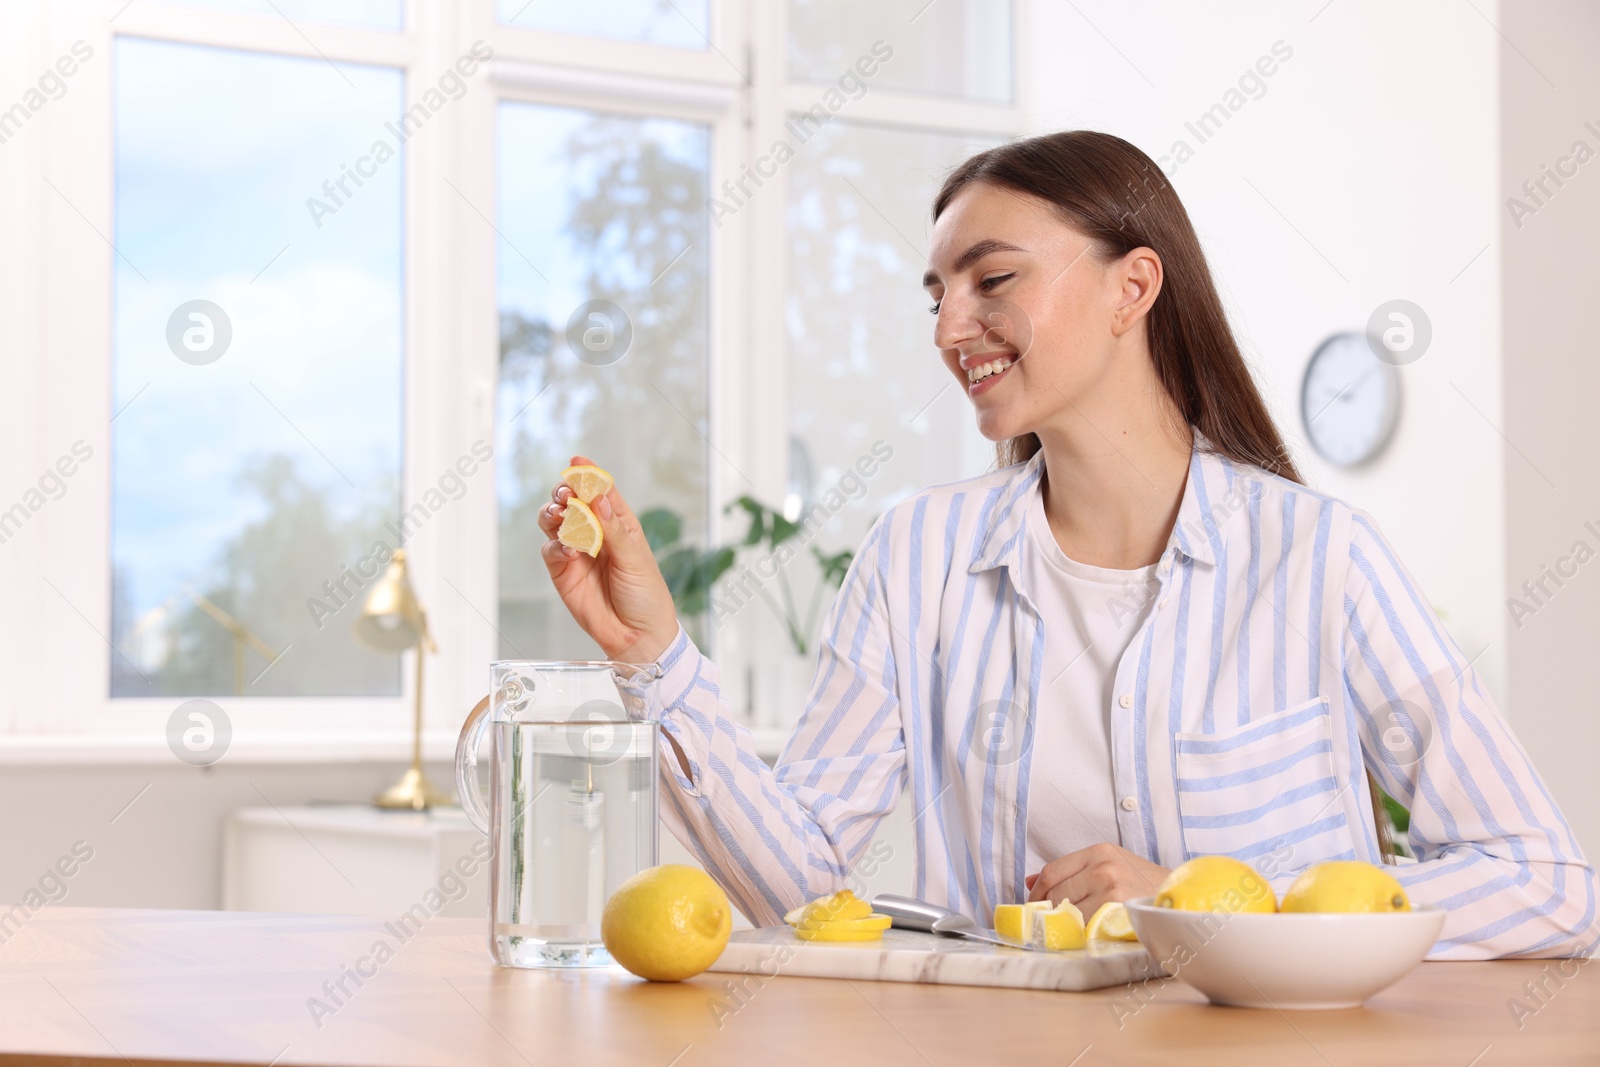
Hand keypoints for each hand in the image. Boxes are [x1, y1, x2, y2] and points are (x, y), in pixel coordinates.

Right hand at [537, 455, 678, 662]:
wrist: (636, 635)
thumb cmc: (645, 594)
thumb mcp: (635, 559)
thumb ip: (613, 530)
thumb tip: (599, 500)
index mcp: (618, 523)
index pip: (601, 492)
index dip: (589, 475)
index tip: (577, 461)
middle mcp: (595, 532)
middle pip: (571, 502)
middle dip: (564, 492)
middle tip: (565, 494)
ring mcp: (576, 551)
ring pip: (554, 521)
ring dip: (553, 514)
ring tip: (561, 516)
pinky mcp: (562, 571)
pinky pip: (550, 550)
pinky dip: (555, 546)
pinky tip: (569, 551)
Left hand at [1024, 843, 1167, 917]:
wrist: (1181, 897)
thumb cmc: (1143, 882)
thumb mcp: (1110, 864)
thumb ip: (1071, 870)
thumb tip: (1030, 881)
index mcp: (1099, 851)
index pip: (1051, 872)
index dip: (1037, 893)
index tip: (1036, 905)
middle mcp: (1104, 867)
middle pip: (1057, 894)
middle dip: (1051, 910)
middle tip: (1054, 921)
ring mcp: (1112, 889)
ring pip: (1070, 912)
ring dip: (1067, 923)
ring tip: (1075, 926)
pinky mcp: (1120, 911)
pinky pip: (1087, 925)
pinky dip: (1083, 931)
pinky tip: (1088, 932)